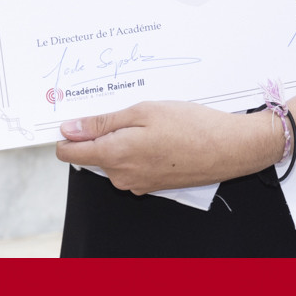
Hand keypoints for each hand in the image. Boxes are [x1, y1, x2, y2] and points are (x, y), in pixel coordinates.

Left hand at [54, 102, 285, 194]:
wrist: (228, 149)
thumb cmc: (190, 125)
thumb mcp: (143, 111)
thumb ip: (102, 122)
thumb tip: (69, 129)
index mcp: (113, 156)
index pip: (69, 152)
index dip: (68, 132)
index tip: (73, 116)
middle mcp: (120, 176)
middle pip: (92, 153)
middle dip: (101, 132)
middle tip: (127, 110)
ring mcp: (136, 184)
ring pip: (113, 158)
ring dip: (122, 140)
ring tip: (150, 121)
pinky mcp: (151, 186)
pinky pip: (132, 165)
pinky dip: (138, 150)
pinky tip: (159, 136)